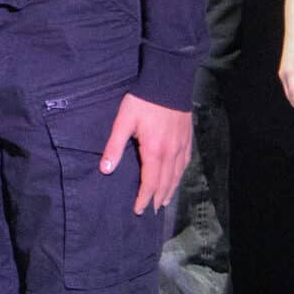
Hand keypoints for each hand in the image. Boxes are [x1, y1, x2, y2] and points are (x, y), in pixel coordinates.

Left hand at [101, 93, 190, 213]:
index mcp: (154, 151)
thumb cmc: (142, 102)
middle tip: (151, 210)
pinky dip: (180, 175)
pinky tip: (177, 177)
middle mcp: (171, 153)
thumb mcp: (123, 122)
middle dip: (157, 198)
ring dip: (170, 190)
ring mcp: (182, 146)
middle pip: (166, 182)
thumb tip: (105, 170)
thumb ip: (114, 146)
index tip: (138, 210)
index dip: (144, 197)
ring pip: (177, 174)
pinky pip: (185, 162)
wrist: (169, 83)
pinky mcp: (187, 139)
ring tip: (163, 201)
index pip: (150, 182)